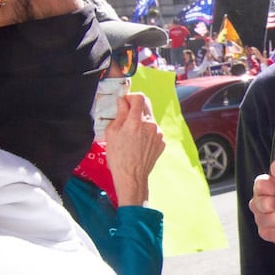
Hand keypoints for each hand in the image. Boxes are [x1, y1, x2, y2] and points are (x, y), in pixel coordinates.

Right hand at [103, 92, 164, 206]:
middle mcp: (150, 125)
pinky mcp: (162, 141)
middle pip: (146, 104)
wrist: (132, 177)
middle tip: (126, 114)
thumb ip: (119, 114)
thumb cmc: (118, 157)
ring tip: (131, 133)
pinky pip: (154, 130)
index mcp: (136, 122)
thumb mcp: (112, 133)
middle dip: (135, 106)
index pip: (139, 97)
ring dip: (141, 119)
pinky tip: (138, 142)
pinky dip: (146, 131)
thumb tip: (122, 102)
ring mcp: (158, 133)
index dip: (130, 97)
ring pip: (150, 117)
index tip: (124, 102)